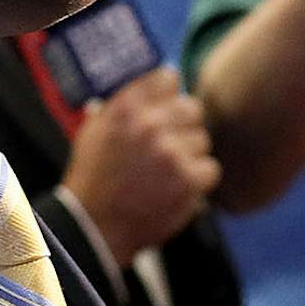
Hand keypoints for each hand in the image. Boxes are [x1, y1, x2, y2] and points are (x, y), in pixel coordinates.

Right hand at [60, 67, 219, 265]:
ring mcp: (171, 152)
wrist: (94, 226)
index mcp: (126, 107)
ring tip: (166, 173)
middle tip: (168, 148)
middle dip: (183, 127)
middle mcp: (150, 125)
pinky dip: (198, 181)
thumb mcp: (96, 129)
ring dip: (190, 156)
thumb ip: (127, 102)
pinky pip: (210, 168)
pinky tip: (177, 188)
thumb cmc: (94, 177)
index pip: (168, 79)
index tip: (163, 112)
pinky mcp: (188, 180)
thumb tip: (165, 79)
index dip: (168, 97)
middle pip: (192, 108)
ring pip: (202, 140)